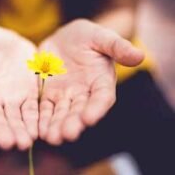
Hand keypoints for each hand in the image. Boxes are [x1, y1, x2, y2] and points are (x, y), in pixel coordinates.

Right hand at [0, 26, 38, 149]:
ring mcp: (11, 98)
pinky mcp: (29, 95)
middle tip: (8, 143)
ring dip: (19, 130)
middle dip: (1, 130)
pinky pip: (32, 110)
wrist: (10, 42)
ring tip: (25, 143)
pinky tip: (38, 131)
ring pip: (14, 117)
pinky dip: (34, 120)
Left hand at [38, 19, 143, 144]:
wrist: (65, 38)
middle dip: (73, 123)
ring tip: (50, 137)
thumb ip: (117, 46)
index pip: (102, 97)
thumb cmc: (87, 36)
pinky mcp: (48, 94)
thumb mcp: (101, 36)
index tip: (89, 118)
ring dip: (56, 126)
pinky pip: (45, 108)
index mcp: (101, 81)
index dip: (96, 108)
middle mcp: (84, 93)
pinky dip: (41, 118)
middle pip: (80, 111)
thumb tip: (139, 55)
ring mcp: (65, 96)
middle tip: (66, 134)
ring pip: (61, 113)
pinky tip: (36, 129)